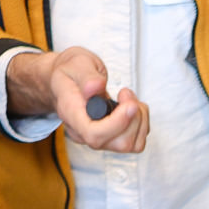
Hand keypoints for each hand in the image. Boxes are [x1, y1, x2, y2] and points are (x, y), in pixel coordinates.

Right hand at [7, 47, 149, 152]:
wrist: (67, 80)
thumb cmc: (71, 72)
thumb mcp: (77, 63)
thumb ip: (87, 76)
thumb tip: (96, 87)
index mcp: (72, 114)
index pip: (94, 134)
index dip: (117, 123)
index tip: (129, 104)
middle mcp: (84, 133)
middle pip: (118, 143)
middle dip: (134, 117)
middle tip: (126, 93)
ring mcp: (99, 138)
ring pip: (130, 144)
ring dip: (140, 119)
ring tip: (128, 98)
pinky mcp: (111, 138)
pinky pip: (136, 141)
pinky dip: (141, 123)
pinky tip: (130, 107)